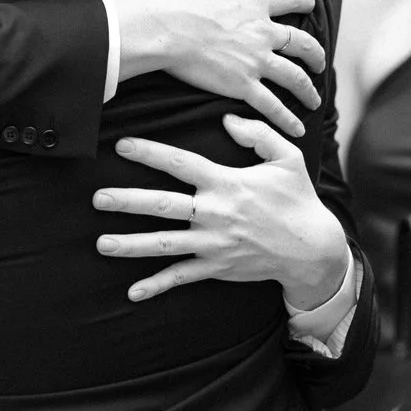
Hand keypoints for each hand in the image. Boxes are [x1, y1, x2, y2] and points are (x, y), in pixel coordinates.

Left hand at [94, 113, 349, 303]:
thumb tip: (228, 118)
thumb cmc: (297, 199)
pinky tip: (133, 292)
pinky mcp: (216, 266)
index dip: (151, 153)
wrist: (312, 248)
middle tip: (98, 198)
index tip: (122, 145)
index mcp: (227, 183)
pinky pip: (182, 277)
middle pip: (163, 205)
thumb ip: (258, 134)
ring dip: (131, 245)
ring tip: (101, 243)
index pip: (181, 164)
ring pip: (164, 244)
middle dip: (128, 201)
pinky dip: (157, 285)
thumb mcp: (287, 158)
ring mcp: (213, 243)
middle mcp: (215, 213)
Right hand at [111, 0, 325, 136]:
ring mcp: (256, 61)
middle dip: (316, 54)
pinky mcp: (242, 85)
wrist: (164, 27)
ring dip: (308, 90)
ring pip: (295, 77)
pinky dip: (287, 120)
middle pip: (303, 43)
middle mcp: (263, 32)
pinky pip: (272, 106)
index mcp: (254, 4)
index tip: (310, 3)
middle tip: (320, 62)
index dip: (302, 0)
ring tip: (315, 100)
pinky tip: (298, 129)